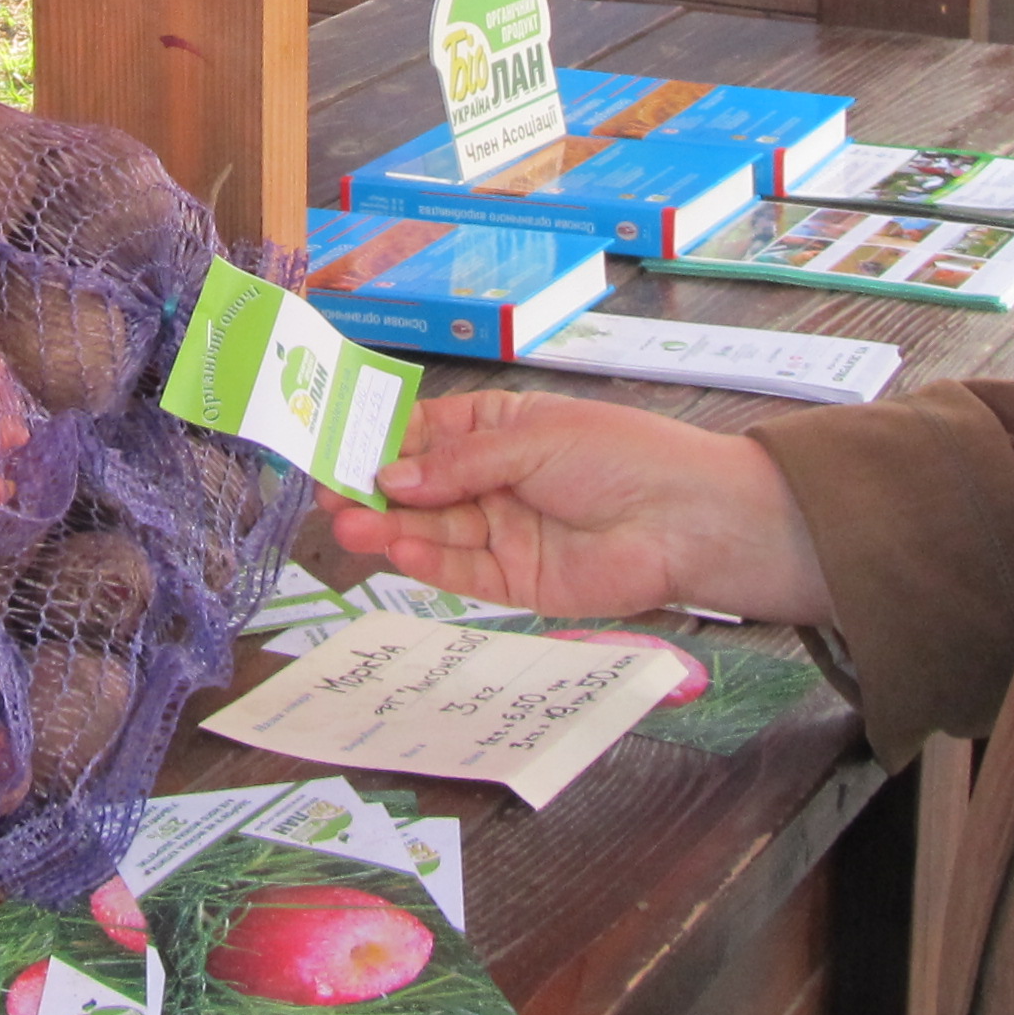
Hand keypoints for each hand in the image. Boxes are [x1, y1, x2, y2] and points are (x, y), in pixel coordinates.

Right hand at [326, 386, 837, 629]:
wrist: (686, 519)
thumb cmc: (618, 455)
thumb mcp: (533, 439)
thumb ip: (460, 463)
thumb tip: (391, 477)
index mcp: (501, 430)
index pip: (427, 435)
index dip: (381, 441)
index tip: (333, 445)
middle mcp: (496, 482)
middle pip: (422, 490)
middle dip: (376, 492)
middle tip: (328, 496)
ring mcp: (504, 534)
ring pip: (435, 533)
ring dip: (391, 530)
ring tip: (349, 526)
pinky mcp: (516, 584)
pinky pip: (463, 574)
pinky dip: (429, 565)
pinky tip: (398, 552)